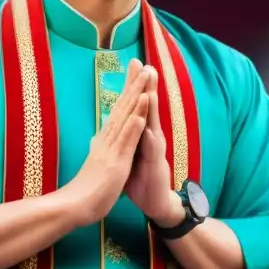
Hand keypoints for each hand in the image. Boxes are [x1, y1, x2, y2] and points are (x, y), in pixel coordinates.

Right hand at [65, 59, 149, 227]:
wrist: (74, 207)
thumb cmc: (86, 190)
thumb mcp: (96, 165)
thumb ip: (99, 151)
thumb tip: (96, 140)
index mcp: (105, 141)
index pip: (118, 112)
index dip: (127, 93)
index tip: (135, 75)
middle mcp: (107, 139)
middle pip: (121, 107)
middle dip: (133, 85)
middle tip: (142, 64)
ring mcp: (111, 148)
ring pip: (125, 117)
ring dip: (136, 96)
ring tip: (145, 76)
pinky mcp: (116, 161)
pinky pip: (127, 138)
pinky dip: (135, 121)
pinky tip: (142, 107)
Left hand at [125, 69, 183, 227]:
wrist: (155, 203)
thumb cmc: (141, 179)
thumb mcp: (128, 155)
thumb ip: (124, 138)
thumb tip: (112, 126)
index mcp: (141, 134)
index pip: (137, 106)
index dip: (134, 86)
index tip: (133, 65)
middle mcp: (150, 137)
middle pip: (148, 108)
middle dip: (146, 86)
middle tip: (146, 65)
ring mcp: (155, 150)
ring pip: (153, 123)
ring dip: (153, 104)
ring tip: (151, 86)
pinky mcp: (156, 164)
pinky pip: (153, 148)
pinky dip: (151, 136)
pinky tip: (150, 126)